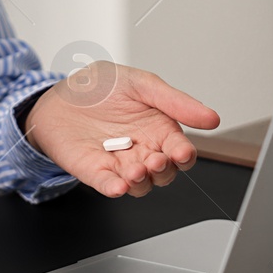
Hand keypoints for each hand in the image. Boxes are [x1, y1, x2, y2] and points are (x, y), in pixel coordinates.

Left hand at [23, 61, 218, 198]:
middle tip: (155, 160)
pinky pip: (108, 185)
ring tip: (134, 170)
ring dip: (141, 182)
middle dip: (162, 170)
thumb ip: (175, 101)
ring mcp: (119, 163)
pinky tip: (117, 186)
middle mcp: (143, 150)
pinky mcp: (95, 171)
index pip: (181, 151)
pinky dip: (114, 188)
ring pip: (140, 184)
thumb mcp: (140, 83)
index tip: (182, 153)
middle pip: (164, 173)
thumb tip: (212, 119)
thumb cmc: (102, 87)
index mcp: (159, 130)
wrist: (61, 92)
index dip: (184, 155)